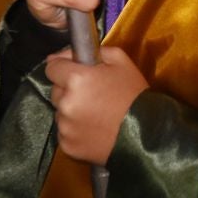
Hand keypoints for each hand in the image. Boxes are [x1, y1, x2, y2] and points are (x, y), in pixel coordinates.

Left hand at [46, 46, 147, 166]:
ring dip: (71, 111)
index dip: (62, 67)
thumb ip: (95, 51)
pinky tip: (93, 129)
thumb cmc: (134, 94)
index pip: (51, 67)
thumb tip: (70, 54)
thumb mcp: (121, 61)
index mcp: (76, 79)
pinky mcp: (68, 146)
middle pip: (55, 91)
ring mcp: (65, 127)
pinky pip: (65, 133)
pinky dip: (75, 131)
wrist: (146, 133)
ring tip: (94, 114)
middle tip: (91, 94)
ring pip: (60, 113)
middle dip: (68, 90)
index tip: (71, 71)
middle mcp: (66, 103)